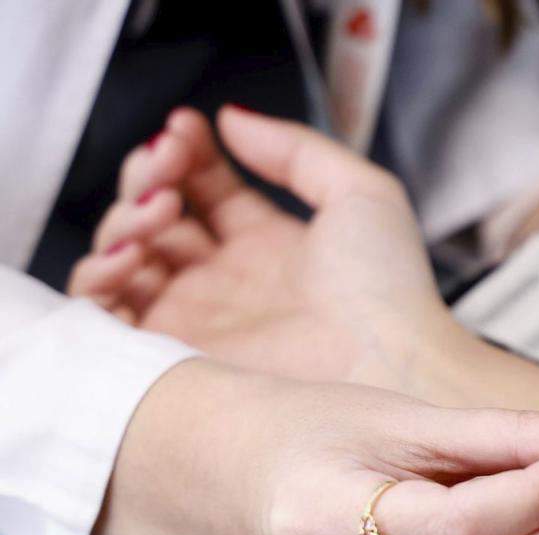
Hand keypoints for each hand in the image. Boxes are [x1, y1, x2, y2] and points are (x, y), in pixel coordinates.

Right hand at [68, 106, 455, 384]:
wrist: (392, 365)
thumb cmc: (391, 292)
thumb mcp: (360, 194)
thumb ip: (296, 149)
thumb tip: (232, 119)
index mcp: (267, 245)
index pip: (203, 187)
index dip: (185, 153)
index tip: (186, 128)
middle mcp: (226, 282)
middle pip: (155, 217)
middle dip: (148, 178)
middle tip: (169, 167)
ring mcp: (197, 319)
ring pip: (124, 257)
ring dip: (125, 219)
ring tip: (161, 207)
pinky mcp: (173, 358)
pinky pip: (107, 314)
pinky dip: (101, 274)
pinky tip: (136, 251)